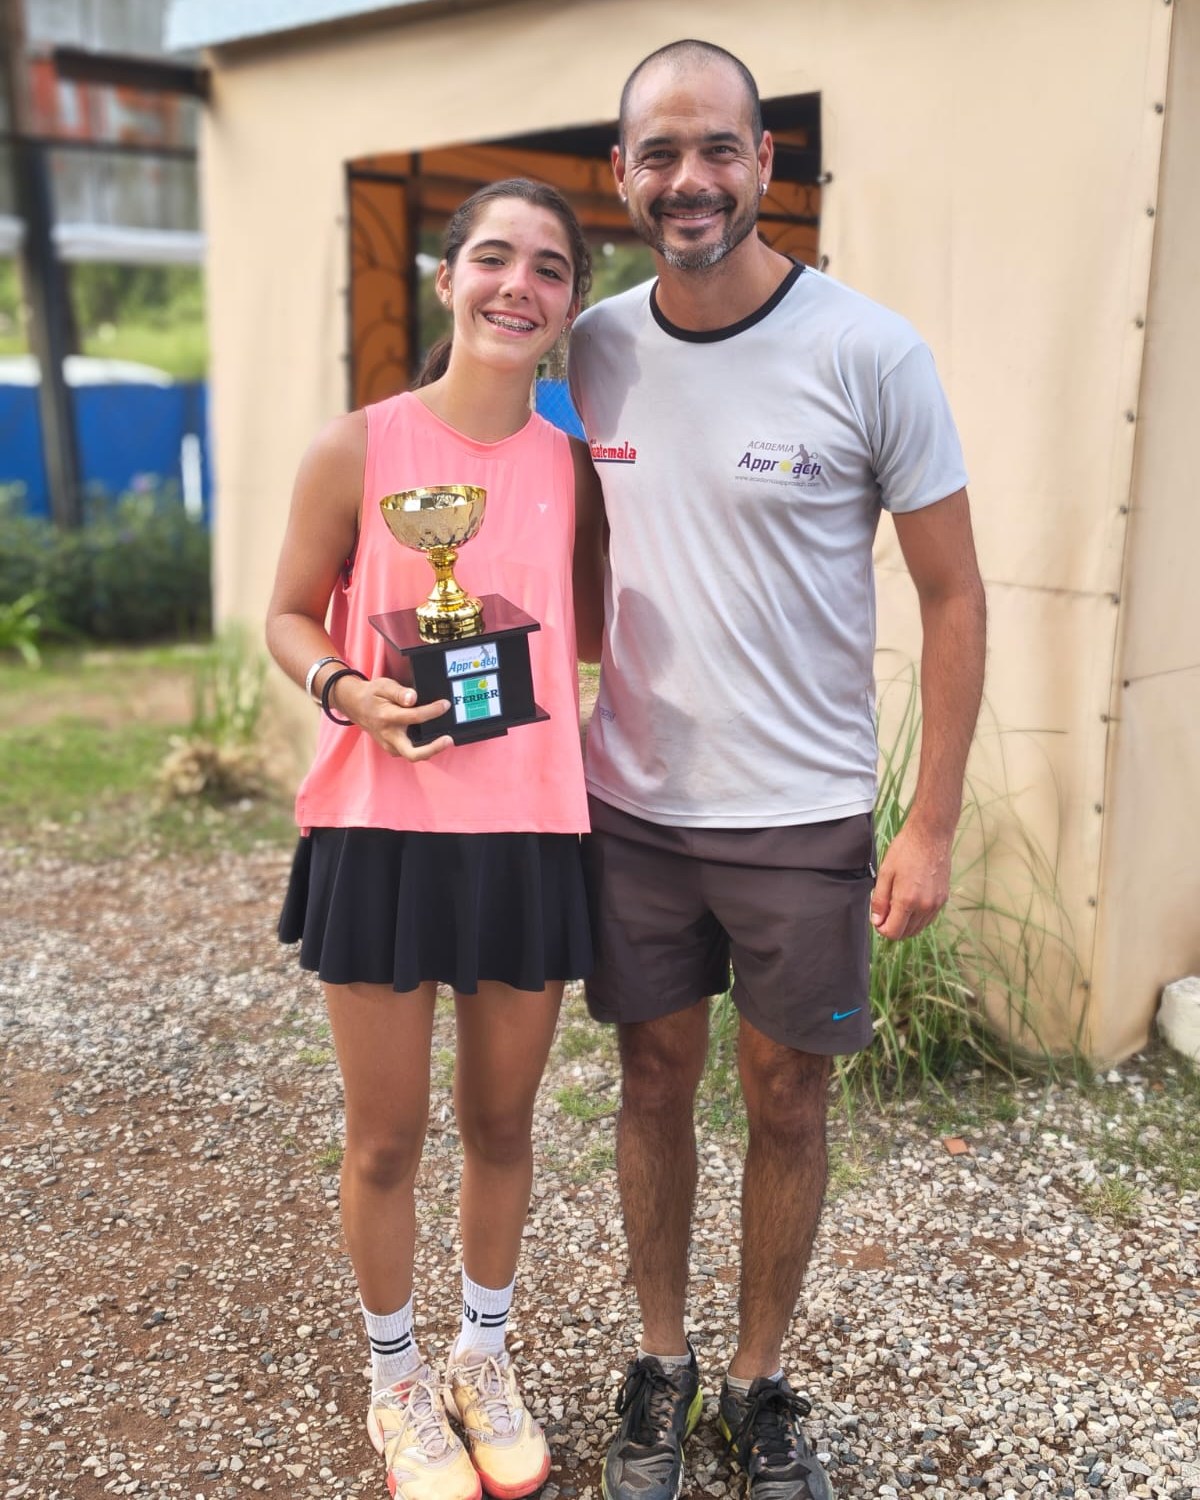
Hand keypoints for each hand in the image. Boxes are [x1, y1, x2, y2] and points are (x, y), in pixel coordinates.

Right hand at [335, 676, 452, 760]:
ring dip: (430, 750)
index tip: (445, 705)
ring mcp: (390, 745)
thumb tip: (413, 698)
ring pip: (413, 755)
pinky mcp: (392, 749)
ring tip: (445, 738)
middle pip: (412, 753)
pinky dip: (423, 748)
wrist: (355, 706)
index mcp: (387, 717)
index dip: (433, 711)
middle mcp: (389, 735)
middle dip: (433, 749)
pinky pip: (410, 752)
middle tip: (448, 740)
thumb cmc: (371, 695)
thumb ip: (399, 692)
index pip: (414, 717)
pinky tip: (433, 739)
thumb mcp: (383, 686)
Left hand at [869, 820, 952, 940]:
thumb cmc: (906, 850)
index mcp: (907, 900)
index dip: (881, 928)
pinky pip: (928, 919)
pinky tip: (910, 902)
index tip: (877, 918)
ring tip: (897, 904)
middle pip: (906, 934)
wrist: (930, 836)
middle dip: (893, 926)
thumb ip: (879, 900)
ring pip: (918, 928)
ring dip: (905, 923)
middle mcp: (924, 906)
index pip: (893, 932)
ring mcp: (936, 904)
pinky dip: (917, 917)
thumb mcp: (885, 873)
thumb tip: (876, 921)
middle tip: (886, 909)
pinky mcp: (943, 899)